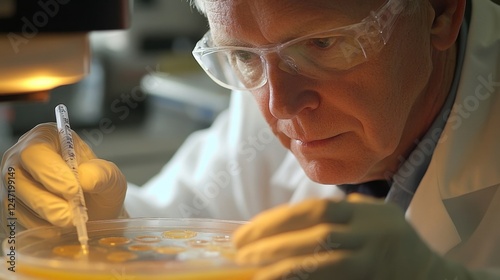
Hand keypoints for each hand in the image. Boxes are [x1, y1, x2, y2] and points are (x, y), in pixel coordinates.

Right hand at [1, 123, 126, 231]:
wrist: (96, 208)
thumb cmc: (99, 185)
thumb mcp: (111, 176)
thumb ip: (102, 174)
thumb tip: (85, 178)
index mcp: (46, 138)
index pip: (36, 152)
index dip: (52, 172)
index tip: (74, 190)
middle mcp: (22, 158)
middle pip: (18, 178)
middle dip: (48, 201)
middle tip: (73, 215)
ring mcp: (13, 183)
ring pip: (15, 201)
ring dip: (46, 215)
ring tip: (72, 219)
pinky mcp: (12, 206)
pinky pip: (17, 220)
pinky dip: (40, 227)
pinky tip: (60, 227)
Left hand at [233, 194, 469, 279]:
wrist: (432, 275)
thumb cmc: (397, 241)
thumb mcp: (376, 214)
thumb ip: (343, 210)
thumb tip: (292, 218)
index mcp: (365, 212)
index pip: (316, 210)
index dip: (277, 220)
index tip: (246, 232)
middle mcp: (369, 234)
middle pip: (315, 236)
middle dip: (272, 243)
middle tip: (241, 252)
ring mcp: (371, 261)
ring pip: (322, 263)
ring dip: (284, 267)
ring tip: (254, 272)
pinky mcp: (369, 279)